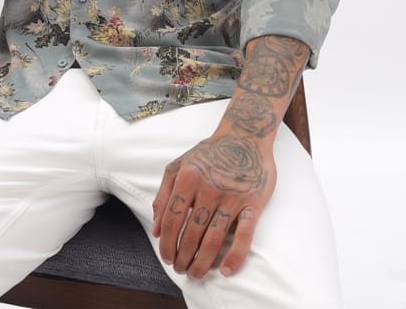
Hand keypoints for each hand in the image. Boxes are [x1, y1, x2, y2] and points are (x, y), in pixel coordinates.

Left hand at [152, 130, 275, 278]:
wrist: (245, 136)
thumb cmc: (209, 153)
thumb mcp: (179, 165)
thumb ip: (164, 195)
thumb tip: (156, 230)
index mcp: (188, 177)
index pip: (172, 220)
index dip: (167, 244)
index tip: (167, 257)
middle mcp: (208, 187)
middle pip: (191, 233)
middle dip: (183, 257)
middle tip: (181, 270)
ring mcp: (232, 196)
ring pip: (214, 239)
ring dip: (202, 262)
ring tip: (196, 273)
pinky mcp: (253, 202)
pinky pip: (244, 235)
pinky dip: (235, 256)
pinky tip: (226, 270)